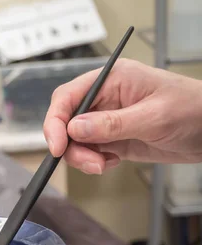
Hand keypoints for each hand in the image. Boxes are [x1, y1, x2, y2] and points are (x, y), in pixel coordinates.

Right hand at [43, 59, 201, 173]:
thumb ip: (112, 124)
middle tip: (90, 162)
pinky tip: (112, 162)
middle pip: (65, 121)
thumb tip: (75, 128)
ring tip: (103, 165)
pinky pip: (88, 151)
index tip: (58, 146)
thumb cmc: (193, 110)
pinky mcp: (112, 137)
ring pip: (74, 140)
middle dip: (71, 145)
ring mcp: (106, 119)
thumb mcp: (153, 117)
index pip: (68, 97)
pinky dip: (93, 161)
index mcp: (111, 80)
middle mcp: (104, 98)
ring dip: (82, 157)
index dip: (56, 121)